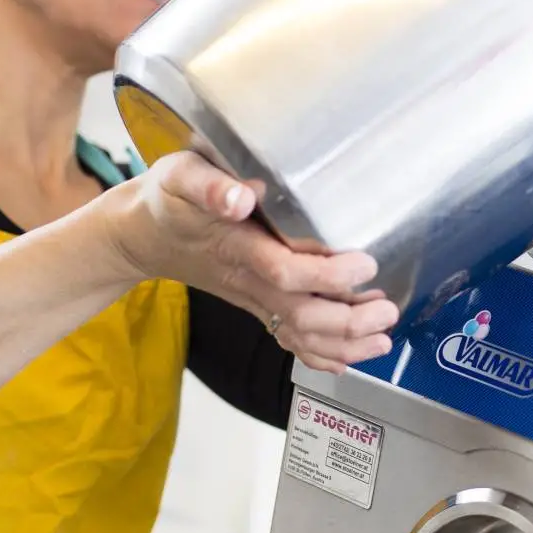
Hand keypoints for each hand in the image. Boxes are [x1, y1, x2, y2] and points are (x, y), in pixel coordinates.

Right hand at [101, 151, 399, 369]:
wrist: (143, 234)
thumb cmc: (169, 200)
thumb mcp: (180, 177)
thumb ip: (209, 186)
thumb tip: (242, 196)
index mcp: (236, 247)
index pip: (284, 272)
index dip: (327, 276)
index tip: (366, 264)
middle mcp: (248, 281)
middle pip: (301, 316)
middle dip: (349, 321)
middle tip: (388, 310)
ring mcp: (253, 298)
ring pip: (299, 335)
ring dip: (344, 344)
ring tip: (383, 337)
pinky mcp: (256, 305)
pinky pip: (289, 340)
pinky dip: (322, 354)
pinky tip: (351, 356)